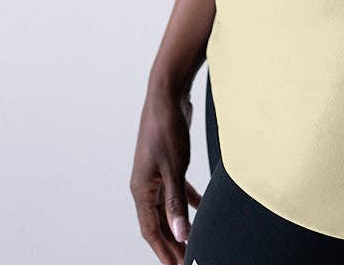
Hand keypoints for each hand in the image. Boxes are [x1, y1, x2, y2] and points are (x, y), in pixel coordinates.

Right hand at [130, 82, 202, 263]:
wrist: (167, 95)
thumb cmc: (166, 127)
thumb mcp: (174, 167)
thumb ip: (177, 201)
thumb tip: (181, 233)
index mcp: (141, 188)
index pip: (151, 230)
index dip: (163, 251)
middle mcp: (145, 184)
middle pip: (158, 222)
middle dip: (172, 242)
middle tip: (187, 260)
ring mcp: (156, 173)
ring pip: (167, 207)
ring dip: (179, 224)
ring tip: (193, 242)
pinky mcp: (168, 162)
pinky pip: (176, 189)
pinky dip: (188, 201)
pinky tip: (201, 208)